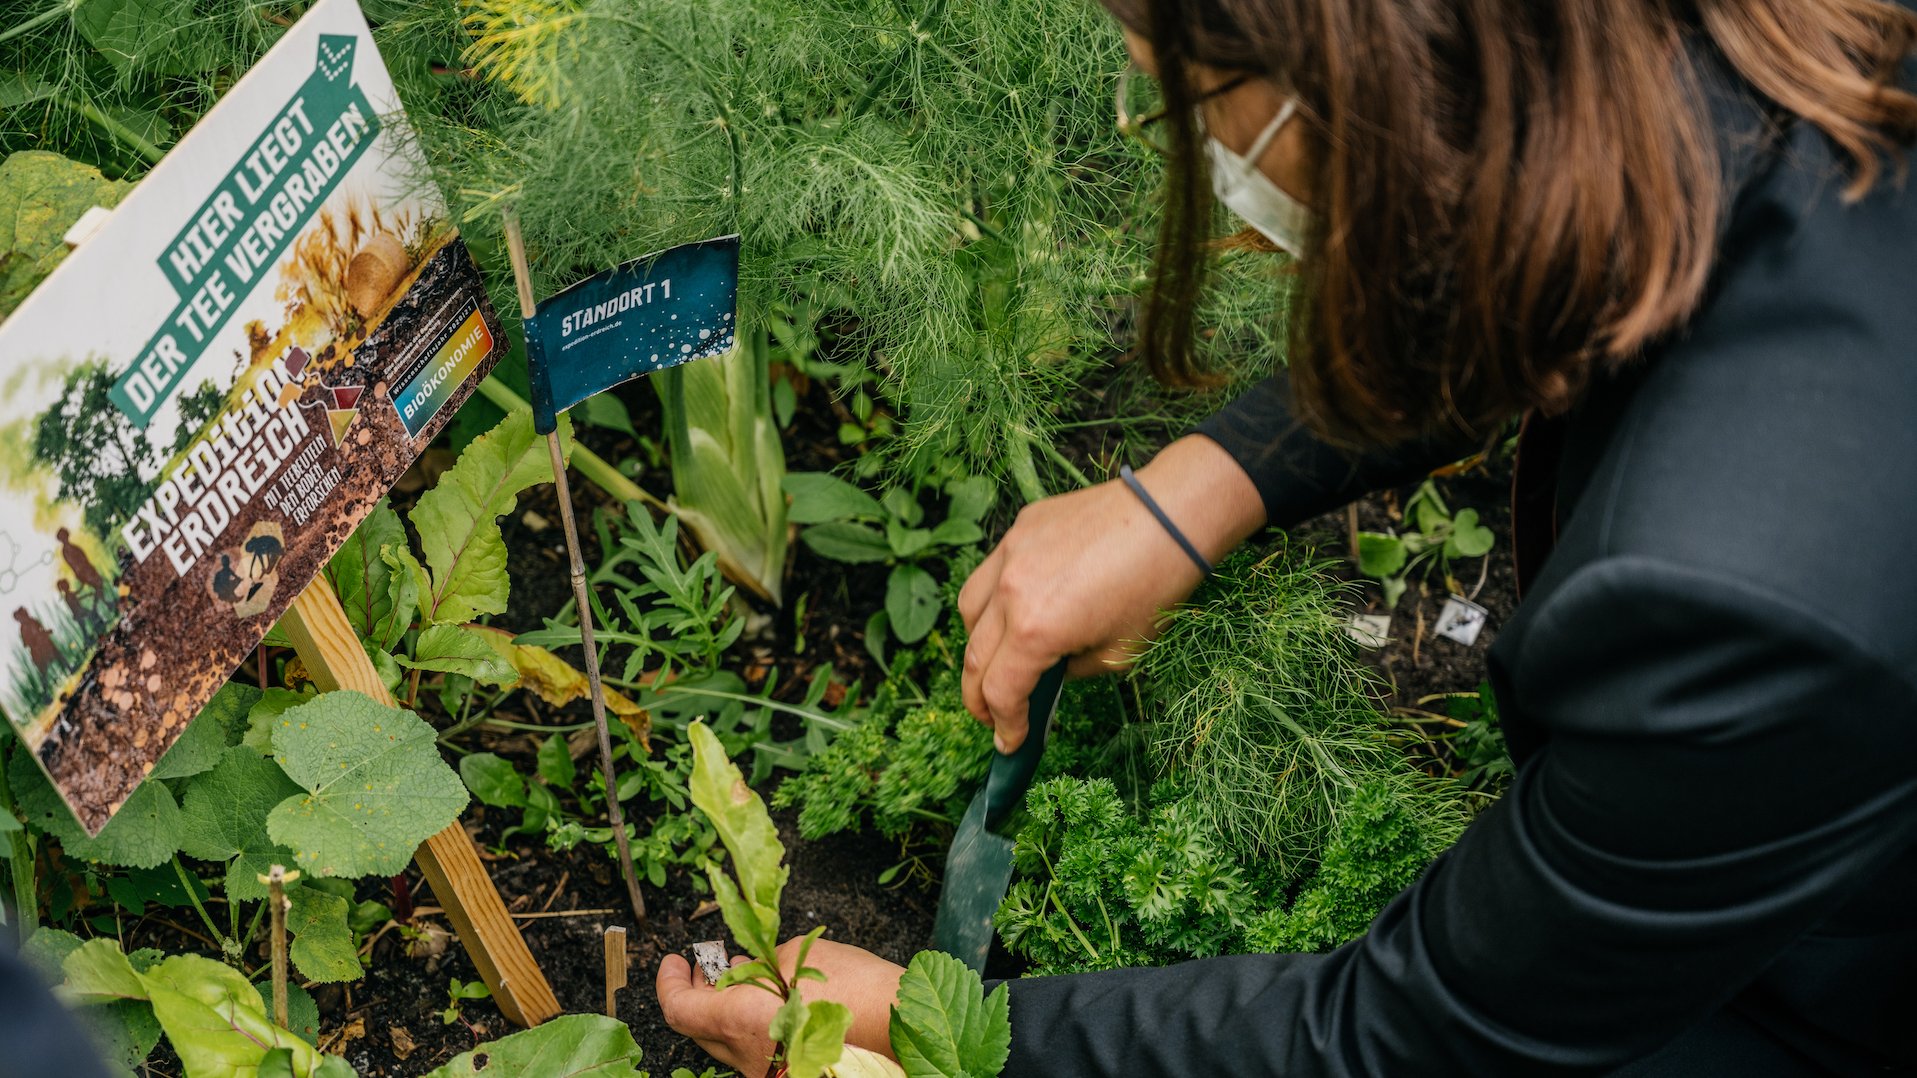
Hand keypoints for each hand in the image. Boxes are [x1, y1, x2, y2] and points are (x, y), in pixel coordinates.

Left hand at [656, 936, 906, 1072]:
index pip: (679, 1009)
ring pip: (728, 1042)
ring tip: (740, 975)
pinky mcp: (787, 1075)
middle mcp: (747, 1056)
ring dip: (725, 1008)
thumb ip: (759, 963)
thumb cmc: (854, 991)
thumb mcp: (797, 956)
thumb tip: (746, 970)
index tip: (675, 962)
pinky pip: (755, 1051)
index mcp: (740, 1021)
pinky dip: (751, 1024)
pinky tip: (769, 999)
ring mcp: (768, 1073)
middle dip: (698, 992)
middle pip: (698, 1029)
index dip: (670, 983)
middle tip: (706, 965)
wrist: (900, 1031)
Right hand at [958, 436, 1264, 749]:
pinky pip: (991, 572)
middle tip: (991, 717)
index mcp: (1035, 630)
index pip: (1000, 691)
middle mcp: (1011, 592)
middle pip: (974, 657)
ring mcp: (1010, 554)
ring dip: (977, 644)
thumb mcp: (1119, 653)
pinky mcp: (1021, 529)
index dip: (1004, 724)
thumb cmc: (1158, 586)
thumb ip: (1073, 670)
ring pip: (970, 610)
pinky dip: (993, 600)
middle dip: (979, 696)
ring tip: (996, 661)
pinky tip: (1015, 610)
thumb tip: (1052, 672)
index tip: (1010, 742)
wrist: (1173, 515)